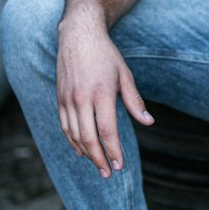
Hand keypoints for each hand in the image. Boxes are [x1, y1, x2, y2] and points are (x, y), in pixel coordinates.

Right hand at [56, 13, 152, 175]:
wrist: (78, 35)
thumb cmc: (105, 55)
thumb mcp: (125, 75)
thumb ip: (134, 101)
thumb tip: (149, 122)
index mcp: (101, 93)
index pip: (107, 130)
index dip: (113, 151)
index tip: (120, 165)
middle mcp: (82, 98)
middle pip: (88, 138)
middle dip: (99, 159)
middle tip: (109, 173)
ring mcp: (68, 99)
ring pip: (74, 135)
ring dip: (86, 153)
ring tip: (98, 166)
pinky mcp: (60, 98)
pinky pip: (64, 126)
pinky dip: (72, 141)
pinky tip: (81, 151)